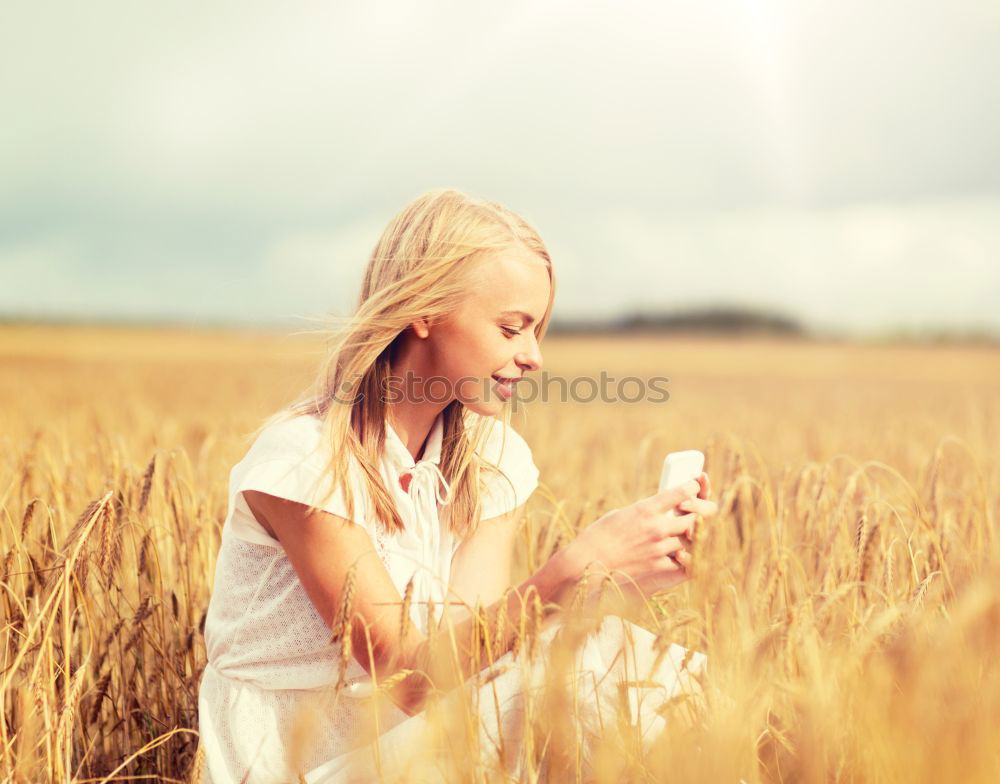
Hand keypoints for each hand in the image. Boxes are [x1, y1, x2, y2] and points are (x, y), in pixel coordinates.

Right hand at [564, 474, 716, 604]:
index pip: (682, 492)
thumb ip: (643, 513)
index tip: (695, 486)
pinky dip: (689, 558)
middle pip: (694, 517)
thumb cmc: (596, 539)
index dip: (693, 487)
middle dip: (699, 513)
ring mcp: (660, 550)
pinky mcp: (659, 570)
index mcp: (645, 509)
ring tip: (689, 534)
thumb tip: (659, 513)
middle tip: (698, 512)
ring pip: (692, 540)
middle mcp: (657, 528)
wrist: (583, 567)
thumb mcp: (619, 515)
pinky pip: (686, 564)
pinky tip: (685, 555)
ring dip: (692, 536)